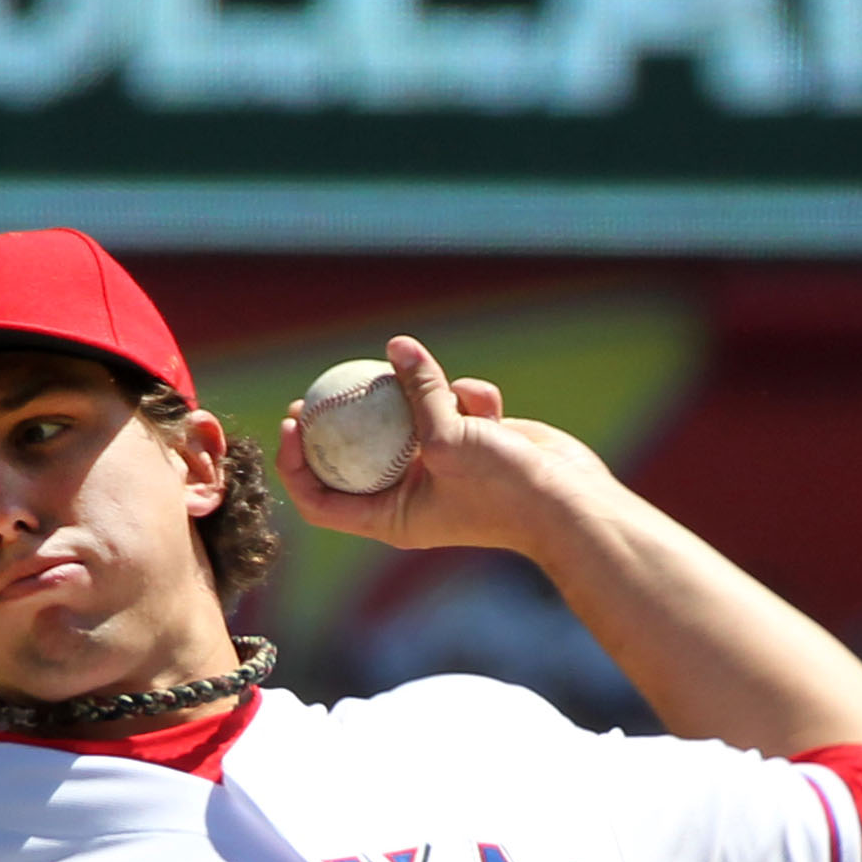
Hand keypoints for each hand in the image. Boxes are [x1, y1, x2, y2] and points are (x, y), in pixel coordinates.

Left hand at [274, 335, 616, 556]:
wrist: (570, 501)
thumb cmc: (503, 489)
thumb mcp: (449, 438)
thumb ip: (419, 393)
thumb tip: (396, 345)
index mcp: (390, 516)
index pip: (322, 500)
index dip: (296, 464)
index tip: (292, 422)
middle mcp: (410, 493)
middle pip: (355, 455)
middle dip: (336, 421)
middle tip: (318, 389)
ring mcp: (441, 466)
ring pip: (410, 417)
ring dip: (424, 396)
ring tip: (425, 382)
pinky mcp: (471, 441)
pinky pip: (453, 407)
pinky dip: (470, 398)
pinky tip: (488, 405)